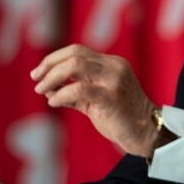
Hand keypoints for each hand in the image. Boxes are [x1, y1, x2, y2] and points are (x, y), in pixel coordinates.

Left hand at [31, 44, 158, 156]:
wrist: (147, 132)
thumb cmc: (121, 118)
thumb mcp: (97, 99)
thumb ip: (75, 92)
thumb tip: (47, 89)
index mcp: (112, 63)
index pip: (78, 50)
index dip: (54, 58)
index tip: (38, 72)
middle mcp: (114, 67)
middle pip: (74, 54)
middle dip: (49, 65)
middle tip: (36, 80)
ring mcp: (114, 80)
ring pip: (75, 66)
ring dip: (52, 77)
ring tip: (42, 90)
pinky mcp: (111, 97)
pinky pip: (78, 89)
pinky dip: (61, 94)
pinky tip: (53, 102)